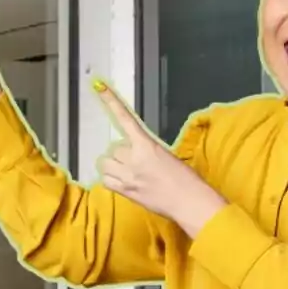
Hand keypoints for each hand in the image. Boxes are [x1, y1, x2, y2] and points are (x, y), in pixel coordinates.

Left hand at [94, 81, 225, 237]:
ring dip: (114, 165)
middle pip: (114, 148)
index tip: (99, 87)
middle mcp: (133, 158)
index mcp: (146, 145)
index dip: (111, 102)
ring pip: (106, 163)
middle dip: (122, 153)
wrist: (188, 201)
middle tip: (137, 161)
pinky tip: (123, 181)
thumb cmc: (186, 178)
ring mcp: (127, 176)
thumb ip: (147, 151)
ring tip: (129, 171)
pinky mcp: (125, 191)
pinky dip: (111, 179)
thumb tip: (137, 154)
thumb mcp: (167, 155)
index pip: (125, 119)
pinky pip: (106, 180)